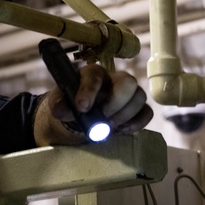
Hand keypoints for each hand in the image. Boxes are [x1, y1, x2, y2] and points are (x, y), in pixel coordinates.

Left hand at [35, 64, 153, 145]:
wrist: (80, 118)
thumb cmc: (71, 106)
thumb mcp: (59, 105)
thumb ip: (58, 104)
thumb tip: (59, 109)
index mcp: (93, 74)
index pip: (95, 75)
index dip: (89, 91)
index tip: (82, 107)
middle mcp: (114, 79)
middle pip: (128, 82)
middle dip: (115, 103)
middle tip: (102, 118)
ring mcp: (128, 93)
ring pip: (140, 97)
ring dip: (124, 115)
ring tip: (109, 126)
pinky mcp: (137, 108)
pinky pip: (147, 112)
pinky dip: (136, 123)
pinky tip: (121, 130)